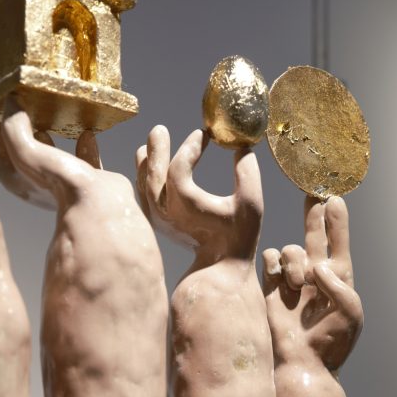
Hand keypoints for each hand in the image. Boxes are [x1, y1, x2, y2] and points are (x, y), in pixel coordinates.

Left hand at [0, 97, 120, 210]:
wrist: (102, 207)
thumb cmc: (61, 183)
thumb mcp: (25, 153)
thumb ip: (14, 129)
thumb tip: (13, 100)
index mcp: (23, 185)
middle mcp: (44, 188)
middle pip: (25, 160)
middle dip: (22, 140)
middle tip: (22, 116)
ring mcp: (71, 189)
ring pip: (55, 163)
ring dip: (50, 144)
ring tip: (50, 126)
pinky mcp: (96, 186)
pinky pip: (88, 165)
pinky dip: (86, 149)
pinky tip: (88, 134)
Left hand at [136, 125, 261, 261]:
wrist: (221, 266)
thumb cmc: (239, 235)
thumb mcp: (251, 203)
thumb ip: (248, 173)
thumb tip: (242, 147)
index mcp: (187, 206)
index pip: (179, 168)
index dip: (190, 147)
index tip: (203, 134)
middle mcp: (167, 213)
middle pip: (152, 174)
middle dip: (157, 149)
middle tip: (159, 130)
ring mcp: (158, 219)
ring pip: (144, 184)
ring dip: (148, 161)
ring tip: (153, 142)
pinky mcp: (157, 222)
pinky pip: (144, 194)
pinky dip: (146, 175)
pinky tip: (152, 161)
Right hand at [264, 196, 362, 371]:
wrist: (299, 365)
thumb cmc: (329, 344)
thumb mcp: (350, 314)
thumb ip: (340, 285)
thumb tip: (318, 266)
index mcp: (339, 281)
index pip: (339, 244)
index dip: (337, 221)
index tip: (336, 199)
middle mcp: (315, 278)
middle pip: (315, 236)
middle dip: (314, 214)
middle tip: (313, 192)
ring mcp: (292, 282)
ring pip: (291, 249)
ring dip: (295, 260)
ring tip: (299, 285)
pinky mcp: (270, 288)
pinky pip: (271, 261)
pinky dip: (277, 265)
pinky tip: (283, 281)